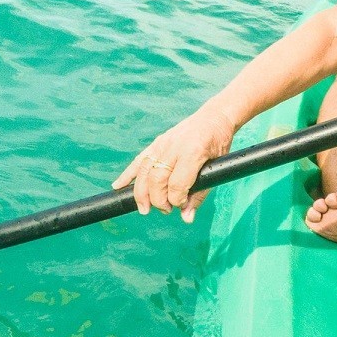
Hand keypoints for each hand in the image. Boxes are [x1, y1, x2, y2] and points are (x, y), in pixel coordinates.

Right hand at [113, 106, 237, 222]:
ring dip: (141, 193)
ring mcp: (164, 143)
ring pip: (145, 171)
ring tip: (144, 209)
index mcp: (193, 152)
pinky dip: (128, 174)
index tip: (181, 206)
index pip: (177, 184)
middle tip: (166, 210)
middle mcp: (175, 146)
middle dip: (158, 200)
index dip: (176, 200)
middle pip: (158, 179)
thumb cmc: (218, 144)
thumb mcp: (217, 168)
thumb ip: (200, 194)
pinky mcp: (157, 142)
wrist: (214, 117)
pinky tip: (118, 186)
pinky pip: (140, 160)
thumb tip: (186, 218)